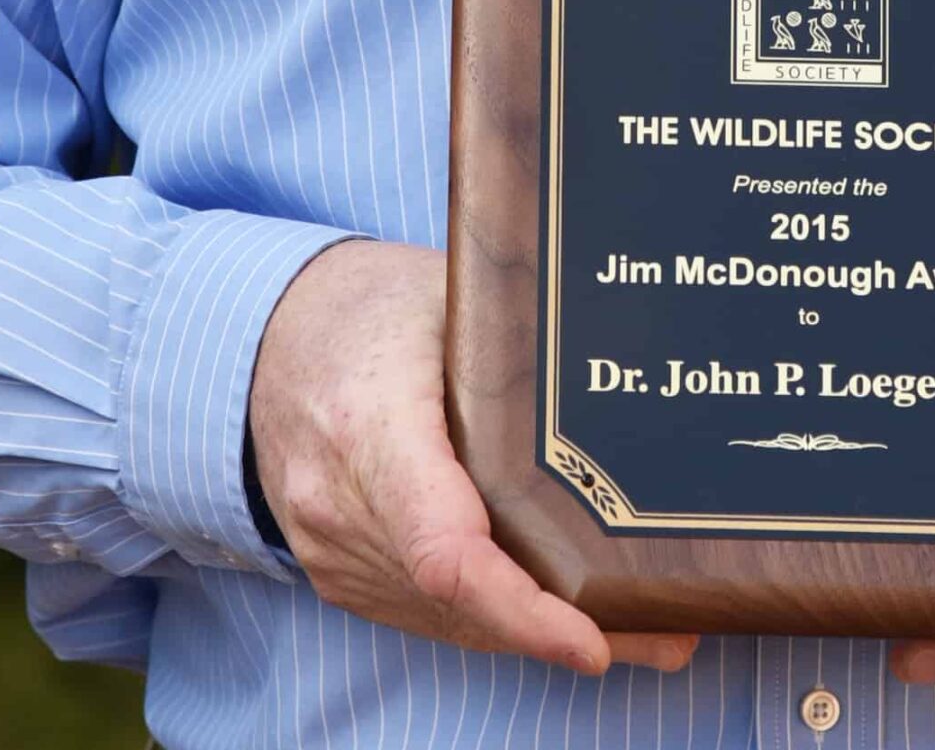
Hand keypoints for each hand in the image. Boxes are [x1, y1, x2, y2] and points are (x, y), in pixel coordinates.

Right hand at [247, 239, 697, 674]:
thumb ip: (516, 343)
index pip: (443, 548)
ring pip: (450, 618)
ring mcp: (334, 551)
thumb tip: (624, 366)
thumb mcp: (445, 294)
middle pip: (462, 600)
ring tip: (645, 629)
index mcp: (372, 427)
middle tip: (670, 632)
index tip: (592, 641)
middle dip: (564, 628)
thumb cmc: (368, 309)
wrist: (265, 342)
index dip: (520, 607)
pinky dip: (493, 618)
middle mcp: (342, 505)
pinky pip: (426, 610)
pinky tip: (564, 614)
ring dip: (539, 633)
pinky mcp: (339, 573)